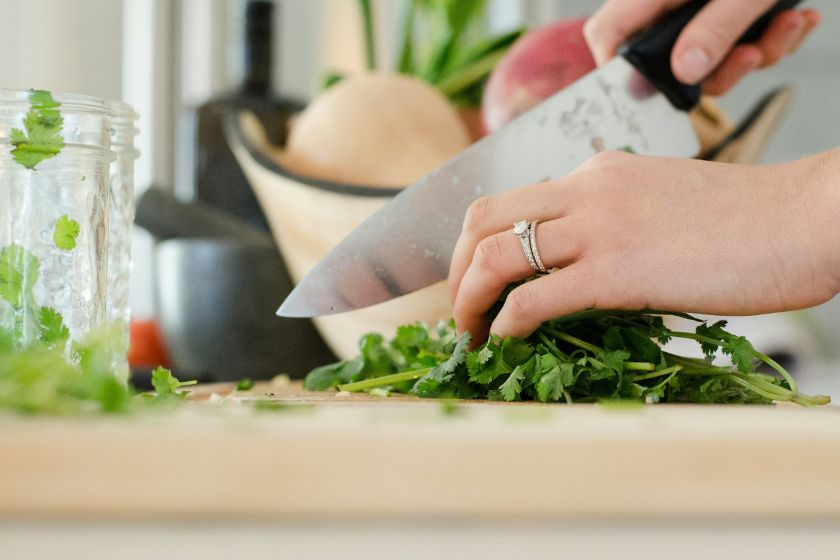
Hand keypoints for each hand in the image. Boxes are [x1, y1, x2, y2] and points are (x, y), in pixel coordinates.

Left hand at [448, 149, 839, 341]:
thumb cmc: (745, 221)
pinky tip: (505, 341)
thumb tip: (576, 266)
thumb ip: (611, 220)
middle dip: (454, 269)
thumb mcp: (660, 201)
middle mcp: (586, 190)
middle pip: (482, 219)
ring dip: (468, 300)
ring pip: (495, 255)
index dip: (476, 243)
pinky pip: (534, 298)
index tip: (474, 280)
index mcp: (595, 173)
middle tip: (459, 310)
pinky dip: (505, 323)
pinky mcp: (617, 272)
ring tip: (469, 334)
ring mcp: (599, 228)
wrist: (804, 219)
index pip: (509, 200)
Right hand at [584, 0, 820, 94]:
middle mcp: (669, 3)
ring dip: (757, 51)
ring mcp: (696, 8)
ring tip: (788, 24)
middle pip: (668, 60)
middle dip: (721, 69)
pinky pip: (738, 42)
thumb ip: (715, 28)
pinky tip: (795, 18)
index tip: (650, 94)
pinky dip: (770, 37)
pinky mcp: (725, 11)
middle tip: (751, 54)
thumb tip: (686, 74)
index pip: (609, 34)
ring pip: (710, 57)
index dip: (618, 71)